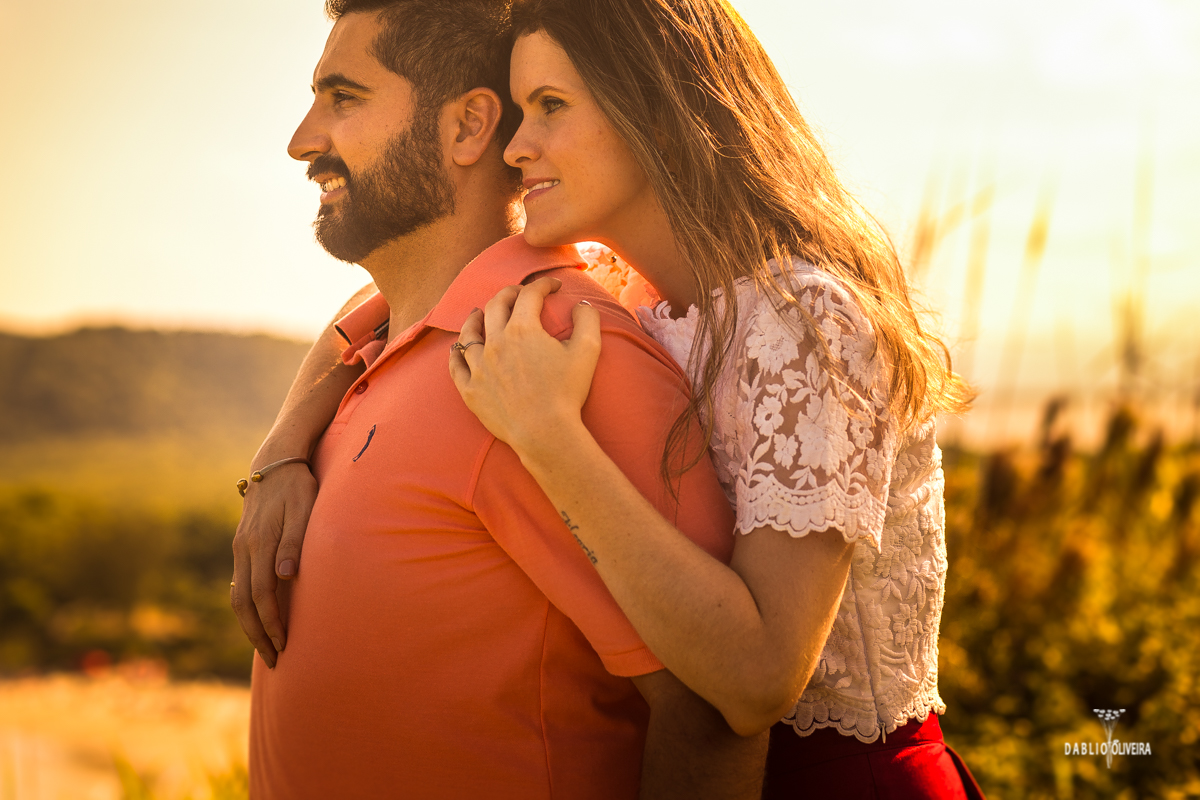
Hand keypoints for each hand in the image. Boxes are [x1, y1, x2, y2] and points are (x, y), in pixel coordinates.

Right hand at [230, 460, 316, 667]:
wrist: (275, 462)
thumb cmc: (299, 485)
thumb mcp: (305, 507)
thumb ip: (296, 541)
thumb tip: (286, 576)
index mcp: (259, 543)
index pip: (262, 594)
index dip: (272, 622)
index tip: (284, 644)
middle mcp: (244, 548)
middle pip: (243, 603)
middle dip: (257, 634)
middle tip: (275, 659)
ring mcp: (240, 547)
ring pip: (237, 595)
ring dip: (249, 624)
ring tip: (266, 645)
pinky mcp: (242, 545)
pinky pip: (238, 583)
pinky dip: (246, 606)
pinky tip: (257, 617)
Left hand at [448, 276, 600, 458]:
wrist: (545, 433)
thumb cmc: (567, 393)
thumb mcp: (588, 351)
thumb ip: (588, 320)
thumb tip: (582, 303)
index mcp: (522, 329)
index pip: (530, 294)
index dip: (543, 285)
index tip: (553, 285)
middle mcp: (495, 343)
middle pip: (496, 306)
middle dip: (509, 293)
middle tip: (519, 293)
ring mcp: (479, 367)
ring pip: (469, 333)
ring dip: (475, 319)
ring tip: (478, 313)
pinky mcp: (471, 390)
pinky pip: (456, 366)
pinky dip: (456, 353)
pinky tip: (458, 348)